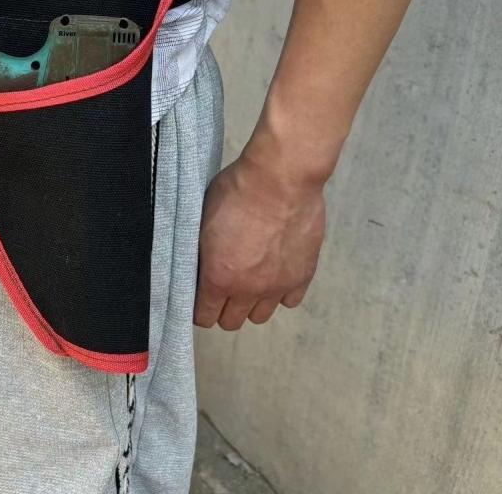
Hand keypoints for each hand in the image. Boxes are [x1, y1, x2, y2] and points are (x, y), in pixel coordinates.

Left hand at [194, 145, 325, 329]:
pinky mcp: (303, 275)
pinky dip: (279, 292)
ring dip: (250, 303)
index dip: (198, 307)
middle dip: (222, 307)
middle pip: (231, 321)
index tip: (199, 295)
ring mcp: (278, 285)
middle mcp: (248, 289)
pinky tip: (274, 272)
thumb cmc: (236, 190)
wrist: (281, 179)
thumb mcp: (202, 219)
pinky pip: (288, 301)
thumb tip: (198, 266)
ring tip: (248, 280)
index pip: (203, 316)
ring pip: (259, 316)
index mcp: (219, 277)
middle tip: (221, 286)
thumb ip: (201, 251)